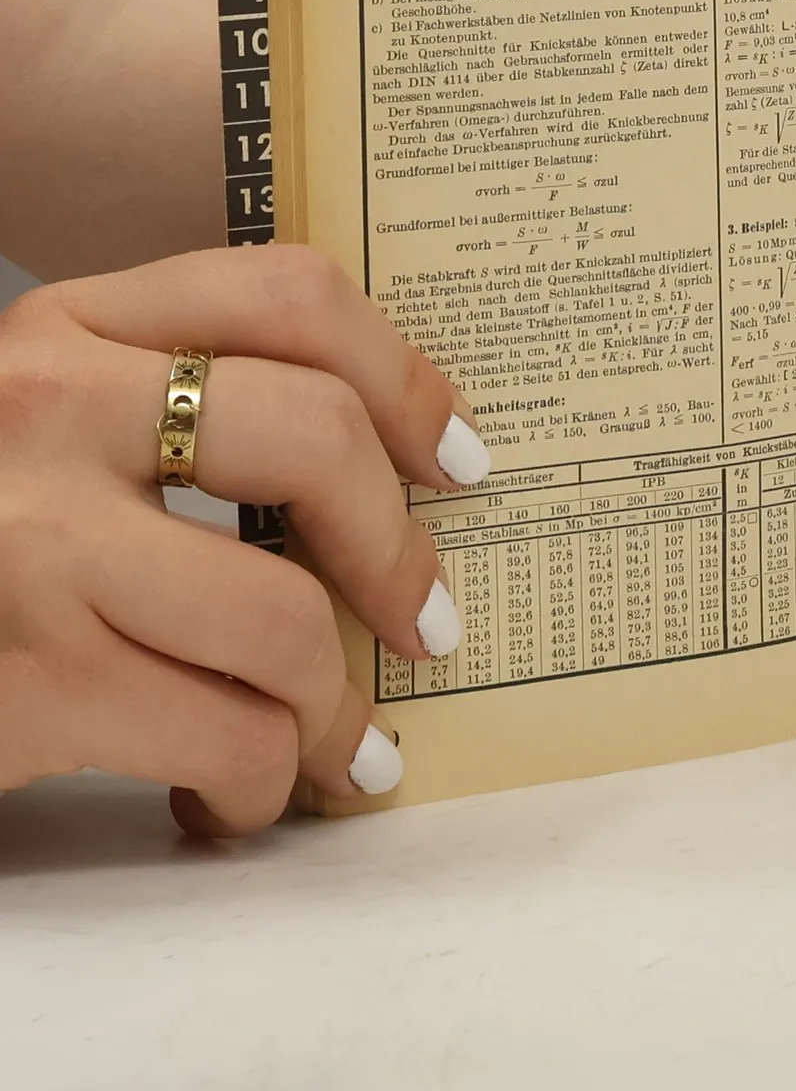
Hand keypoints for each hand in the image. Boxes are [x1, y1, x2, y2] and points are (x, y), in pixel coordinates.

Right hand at [0, 245, 490, 833]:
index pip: (289, 295)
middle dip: (398, 551)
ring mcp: (31, 546)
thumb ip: (172, 404)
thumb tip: (380, 472)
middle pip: (315, 438)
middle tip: (429, 622)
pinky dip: (260, 784)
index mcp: (69, 329)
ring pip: (284, 619)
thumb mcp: (42, 424)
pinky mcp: (24, 681)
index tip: (458, 458)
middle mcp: (47, 411)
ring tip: (336, 745)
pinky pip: (224, 736)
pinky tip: (236, 796)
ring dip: (335, 710)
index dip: (405, 375)